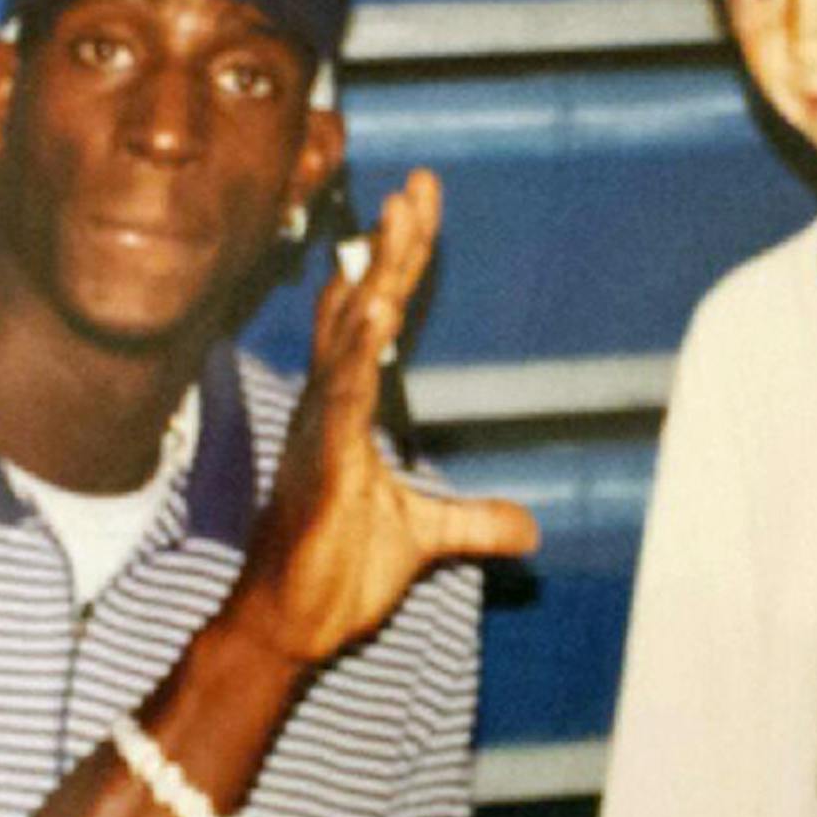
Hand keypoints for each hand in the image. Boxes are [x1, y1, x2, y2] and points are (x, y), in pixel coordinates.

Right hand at [229, 168, 539, 662]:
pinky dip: (359, 353)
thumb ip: (474, 524)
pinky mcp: (324, 467)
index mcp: (346, 409)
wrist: (285, 628)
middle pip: (362, 308)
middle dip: (392, 247)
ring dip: (376, 280)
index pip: (377, 320)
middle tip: (416, 187)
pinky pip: (342, 399)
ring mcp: (320, 432)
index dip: (399, 262)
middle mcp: (327, 405)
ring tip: (397, 225)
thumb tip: (531, 529)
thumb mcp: (425, 542)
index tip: (417, 205)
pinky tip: (374, 311)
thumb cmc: (334, 576)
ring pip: (349, 339)